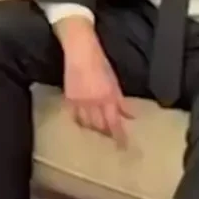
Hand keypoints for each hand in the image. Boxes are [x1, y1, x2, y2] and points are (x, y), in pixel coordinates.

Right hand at [60, 23, 132, 144]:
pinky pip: (75, 116)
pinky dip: (80, 121)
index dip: (119, 137)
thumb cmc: (100, 63)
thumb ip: (121, 101)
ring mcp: (80, 101)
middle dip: (106, 133)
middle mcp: (94, 102)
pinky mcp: (69, 98)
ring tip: (97, 130)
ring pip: (87, 124)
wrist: (80, 51)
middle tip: (110, 138)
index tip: (123, 147)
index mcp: (108, 97)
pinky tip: (83, 122)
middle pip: (100, 126)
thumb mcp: (114, 82)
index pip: (114, 123)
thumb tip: (129, 115)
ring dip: (93, 128)